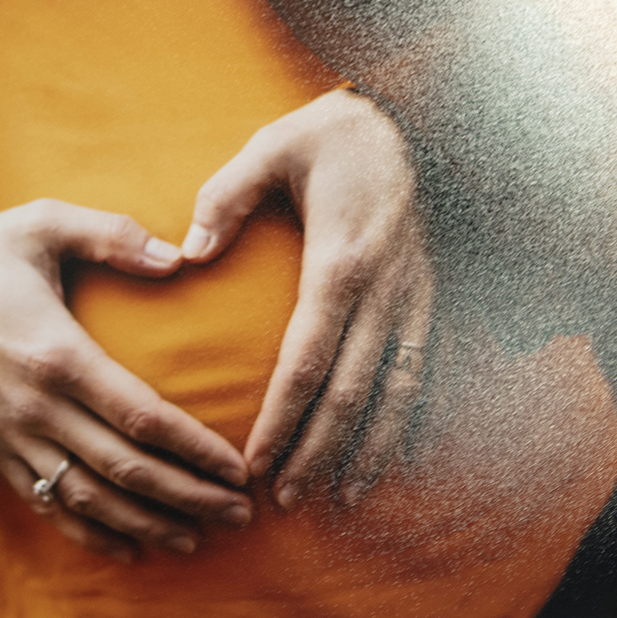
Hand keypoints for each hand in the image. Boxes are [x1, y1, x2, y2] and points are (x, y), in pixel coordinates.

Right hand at [0, 200, 250, 561]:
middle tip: (241, 513)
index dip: (195, 448)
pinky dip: (91, 536)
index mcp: (57, 353)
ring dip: (148, 525)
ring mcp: (10, 436)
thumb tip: (180, 257)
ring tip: (200, 538)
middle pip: (124, 470)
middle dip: (189, 498)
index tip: (239, 468)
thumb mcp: (45, 222)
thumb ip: (113, 235)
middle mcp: (35, 406)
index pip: (141, 416)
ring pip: (89, 500)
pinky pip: (46, 505)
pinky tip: (132, 550)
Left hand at [182, 89, 432, 507]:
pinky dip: (407, 423)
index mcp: (340, 262)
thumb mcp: (271, 146)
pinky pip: (422, 374)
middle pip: (349, 392)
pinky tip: (389, 459)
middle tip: (284, 498)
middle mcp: (385, 291)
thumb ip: (225, 197)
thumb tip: (188, 252)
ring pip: (395, 393)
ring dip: (367, 451)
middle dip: (317, 452)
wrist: (413, 119)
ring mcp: (414, 298)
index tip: (255, 462)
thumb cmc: (332, 133)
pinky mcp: (429, 299)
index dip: (283, 417)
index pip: (307, 359)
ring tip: (340, 498)